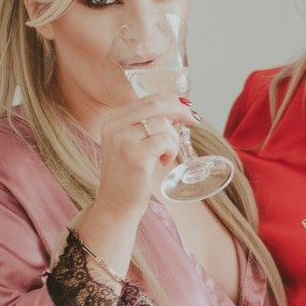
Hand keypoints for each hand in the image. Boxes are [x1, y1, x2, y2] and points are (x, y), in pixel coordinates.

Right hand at [93, 95, 190, 220]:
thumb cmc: (127, 176)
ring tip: (167, 154)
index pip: (147, 100)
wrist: (115, 205)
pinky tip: (164, 162)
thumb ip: (144, 126)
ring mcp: (123, 140)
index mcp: (112, 120)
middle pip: (155, 104)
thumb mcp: (129, 144)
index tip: (186, 110)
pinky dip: (171, 150)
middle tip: (193, 120)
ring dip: (174, 139)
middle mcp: (114, 127)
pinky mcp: (136, 156)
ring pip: (162, 124)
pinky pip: (165, 141)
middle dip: (179, 109)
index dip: (171, 102)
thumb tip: (176, 110)